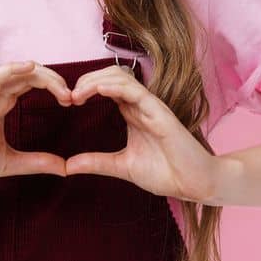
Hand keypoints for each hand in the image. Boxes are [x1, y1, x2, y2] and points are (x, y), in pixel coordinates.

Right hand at [0, 60, 74, 190]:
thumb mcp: (10, 163)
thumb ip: (36, 162)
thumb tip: (65, 168)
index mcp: (2, 106)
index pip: (31, 83)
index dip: (53, 86)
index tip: (70, 102)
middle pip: (29, 74)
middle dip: (54, 80)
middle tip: (72, 97)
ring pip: (18, 71)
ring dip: (43, 75)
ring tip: (62, 90)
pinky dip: (13, 68)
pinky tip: (31, 69)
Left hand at [64, 65, 231, 203]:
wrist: (194, 184)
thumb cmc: (166, 173)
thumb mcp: (122, 166)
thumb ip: (96, 163)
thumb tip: (67, 166)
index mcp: (132, 114)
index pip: (107, 87)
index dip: (86, 87)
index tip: (67, 101)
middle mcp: (141, 105)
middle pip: (112, 75)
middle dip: (87, 79)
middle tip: (68, 96)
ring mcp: (151, 107)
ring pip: (121, 78)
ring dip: (96, 80)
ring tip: (78, 93)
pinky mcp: (161, 113)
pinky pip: (136, 92)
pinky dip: (116, 87)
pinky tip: (98, 90)